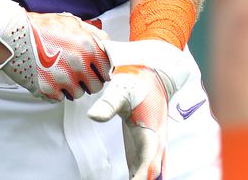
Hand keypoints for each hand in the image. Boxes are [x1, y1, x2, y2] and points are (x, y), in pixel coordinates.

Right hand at [0, 0, 110, 100]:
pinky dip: (56, 91)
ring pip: (78, 94)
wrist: (11, 34)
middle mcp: (78, 64)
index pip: (107, 69)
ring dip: (71, 87)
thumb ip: (92, 34)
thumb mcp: (70, 22)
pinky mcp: (48, 89)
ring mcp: (63, 78)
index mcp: (87, 46)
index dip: (101, 70)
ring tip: (59, 74)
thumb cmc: (38, 27)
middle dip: (88, 81)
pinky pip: (60, 98)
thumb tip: (106, 45)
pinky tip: (49, 78)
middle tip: (77, 74)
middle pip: (96, 86)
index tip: (95, 70)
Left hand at [87, 65, 167, 179]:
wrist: (153, 78)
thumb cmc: (138, 84)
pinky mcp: (143, 151)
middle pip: (154, 174)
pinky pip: (144, 172)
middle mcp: (155, 146)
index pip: (148, 161)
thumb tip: (92, 116)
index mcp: (151, 134)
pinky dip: (138, 179)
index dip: (143, 175)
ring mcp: (151, 150)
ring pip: (152, 175)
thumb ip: (108, 104)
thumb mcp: (122, 91)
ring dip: (141, 179)